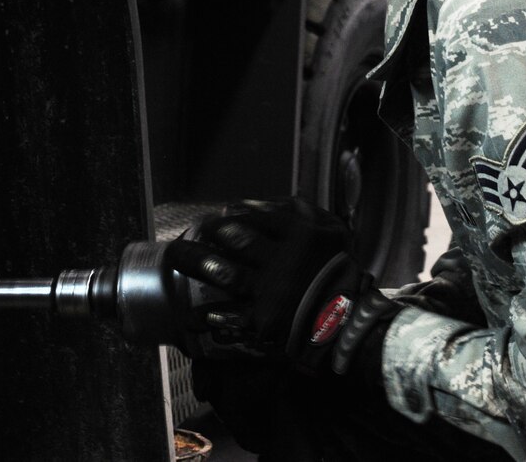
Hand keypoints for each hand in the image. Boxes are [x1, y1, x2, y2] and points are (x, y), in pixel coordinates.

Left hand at [165, 198, 350, 359]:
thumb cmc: (334, 271)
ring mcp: (272, 291)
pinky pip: (230, 314)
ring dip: (196, 263)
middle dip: (208, 232)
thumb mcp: (328, 230)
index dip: (229, 213)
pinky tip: (191, 312)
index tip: (215, 215)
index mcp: (299, 235)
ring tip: (177, 257)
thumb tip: (253, 204)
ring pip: (225, 272)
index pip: (254, 215)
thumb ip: (295, 211)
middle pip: (235, 239)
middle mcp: (283, 261)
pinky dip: (208, 314)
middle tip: (192, 231)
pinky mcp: (265, 320)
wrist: (348, 321)